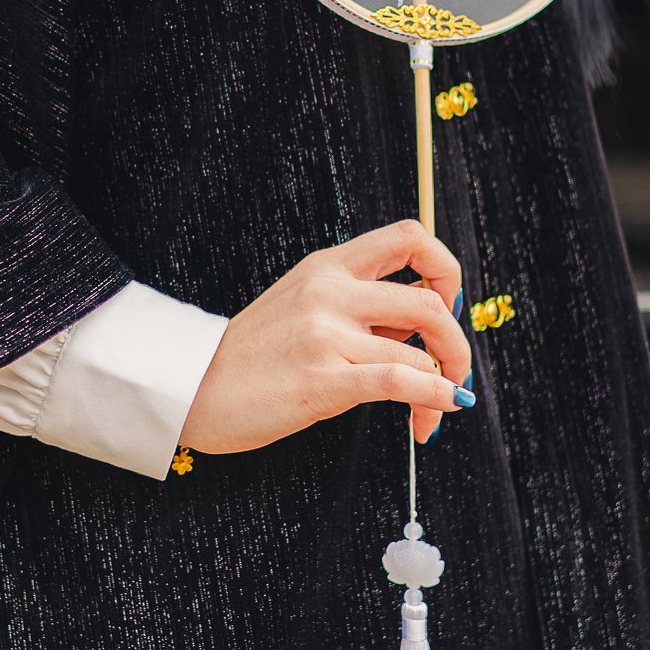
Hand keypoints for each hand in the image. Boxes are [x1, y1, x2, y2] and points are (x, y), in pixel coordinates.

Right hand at [179, 220, 474, 455]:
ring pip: (421, 347)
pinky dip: (433, 396)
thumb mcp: (302, 307)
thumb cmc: (250, 356)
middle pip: (429, 300)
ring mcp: (326, 334)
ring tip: (435, 409)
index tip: (445, 304)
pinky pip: (400, 382)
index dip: (443, 269)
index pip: (410, 237)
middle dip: (457, 341)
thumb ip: (358, 306)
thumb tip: (424, 320)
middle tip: (455, 370)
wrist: (192, 387)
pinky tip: (437, 411)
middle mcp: (330, 292)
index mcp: (328, 266)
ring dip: (445, 381)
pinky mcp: (323, 379)